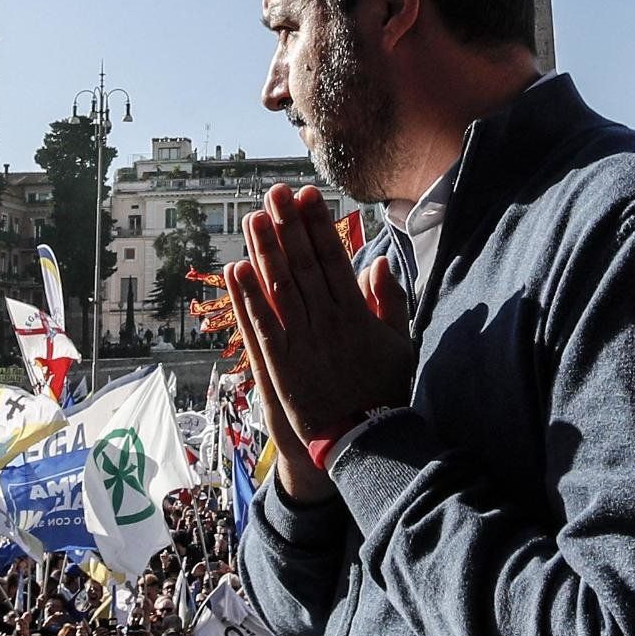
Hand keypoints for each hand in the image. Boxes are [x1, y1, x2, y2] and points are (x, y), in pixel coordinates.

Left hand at [227, 187, 412, 496]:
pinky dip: (246, 297)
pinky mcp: (279, 366)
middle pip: (303, 265)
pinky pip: (260, 325)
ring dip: (264, 251)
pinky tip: (235, 269)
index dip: (318, 225)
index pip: (333, 259)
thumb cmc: (385, 393)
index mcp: (356, 315)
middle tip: (274, 193)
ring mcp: (300, 343)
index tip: (307, 196)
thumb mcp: (400, 345)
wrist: (364, 442)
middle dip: (288, 226)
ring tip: (253, 218)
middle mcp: (326, 323)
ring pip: (279, 288)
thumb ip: (389, 303)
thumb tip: (378, 263)